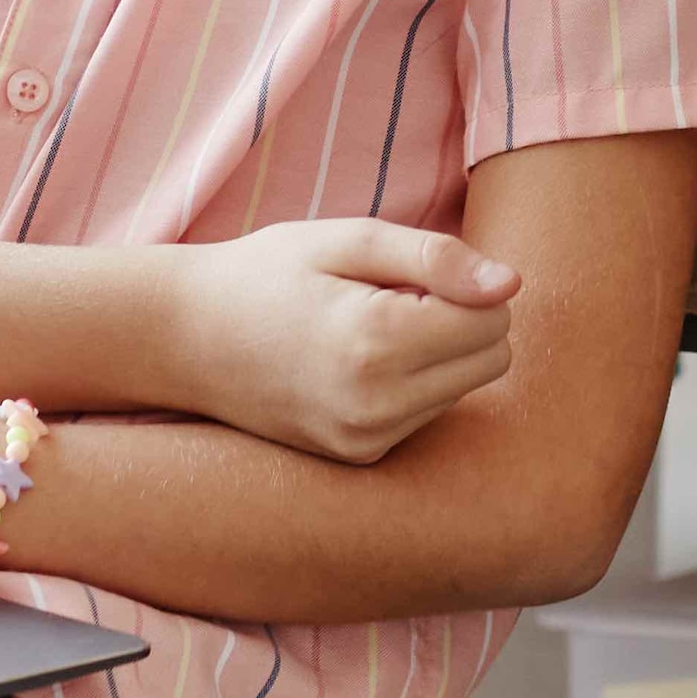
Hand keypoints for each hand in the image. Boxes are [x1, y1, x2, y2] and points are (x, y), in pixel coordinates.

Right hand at [158, 219, 520, 462]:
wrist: (185, 339)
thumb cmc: (268, 274)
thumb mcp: (348, 240)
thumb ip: (436, 258)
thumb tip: (511, 283)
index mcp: (375, 341)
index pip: (493, 318)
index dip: (466, 283)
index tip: (410, 272)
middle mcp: (375, 406)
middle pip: (492, 360)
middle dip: (464, 320)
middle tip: (394, 297)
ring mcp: (365, 441)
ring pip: (464, 390)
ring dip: (438, 355)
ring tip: (366, 330)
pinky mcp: (358, 458)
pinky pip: (427, 416)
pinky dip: (411, 384)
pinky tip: (356, 363)